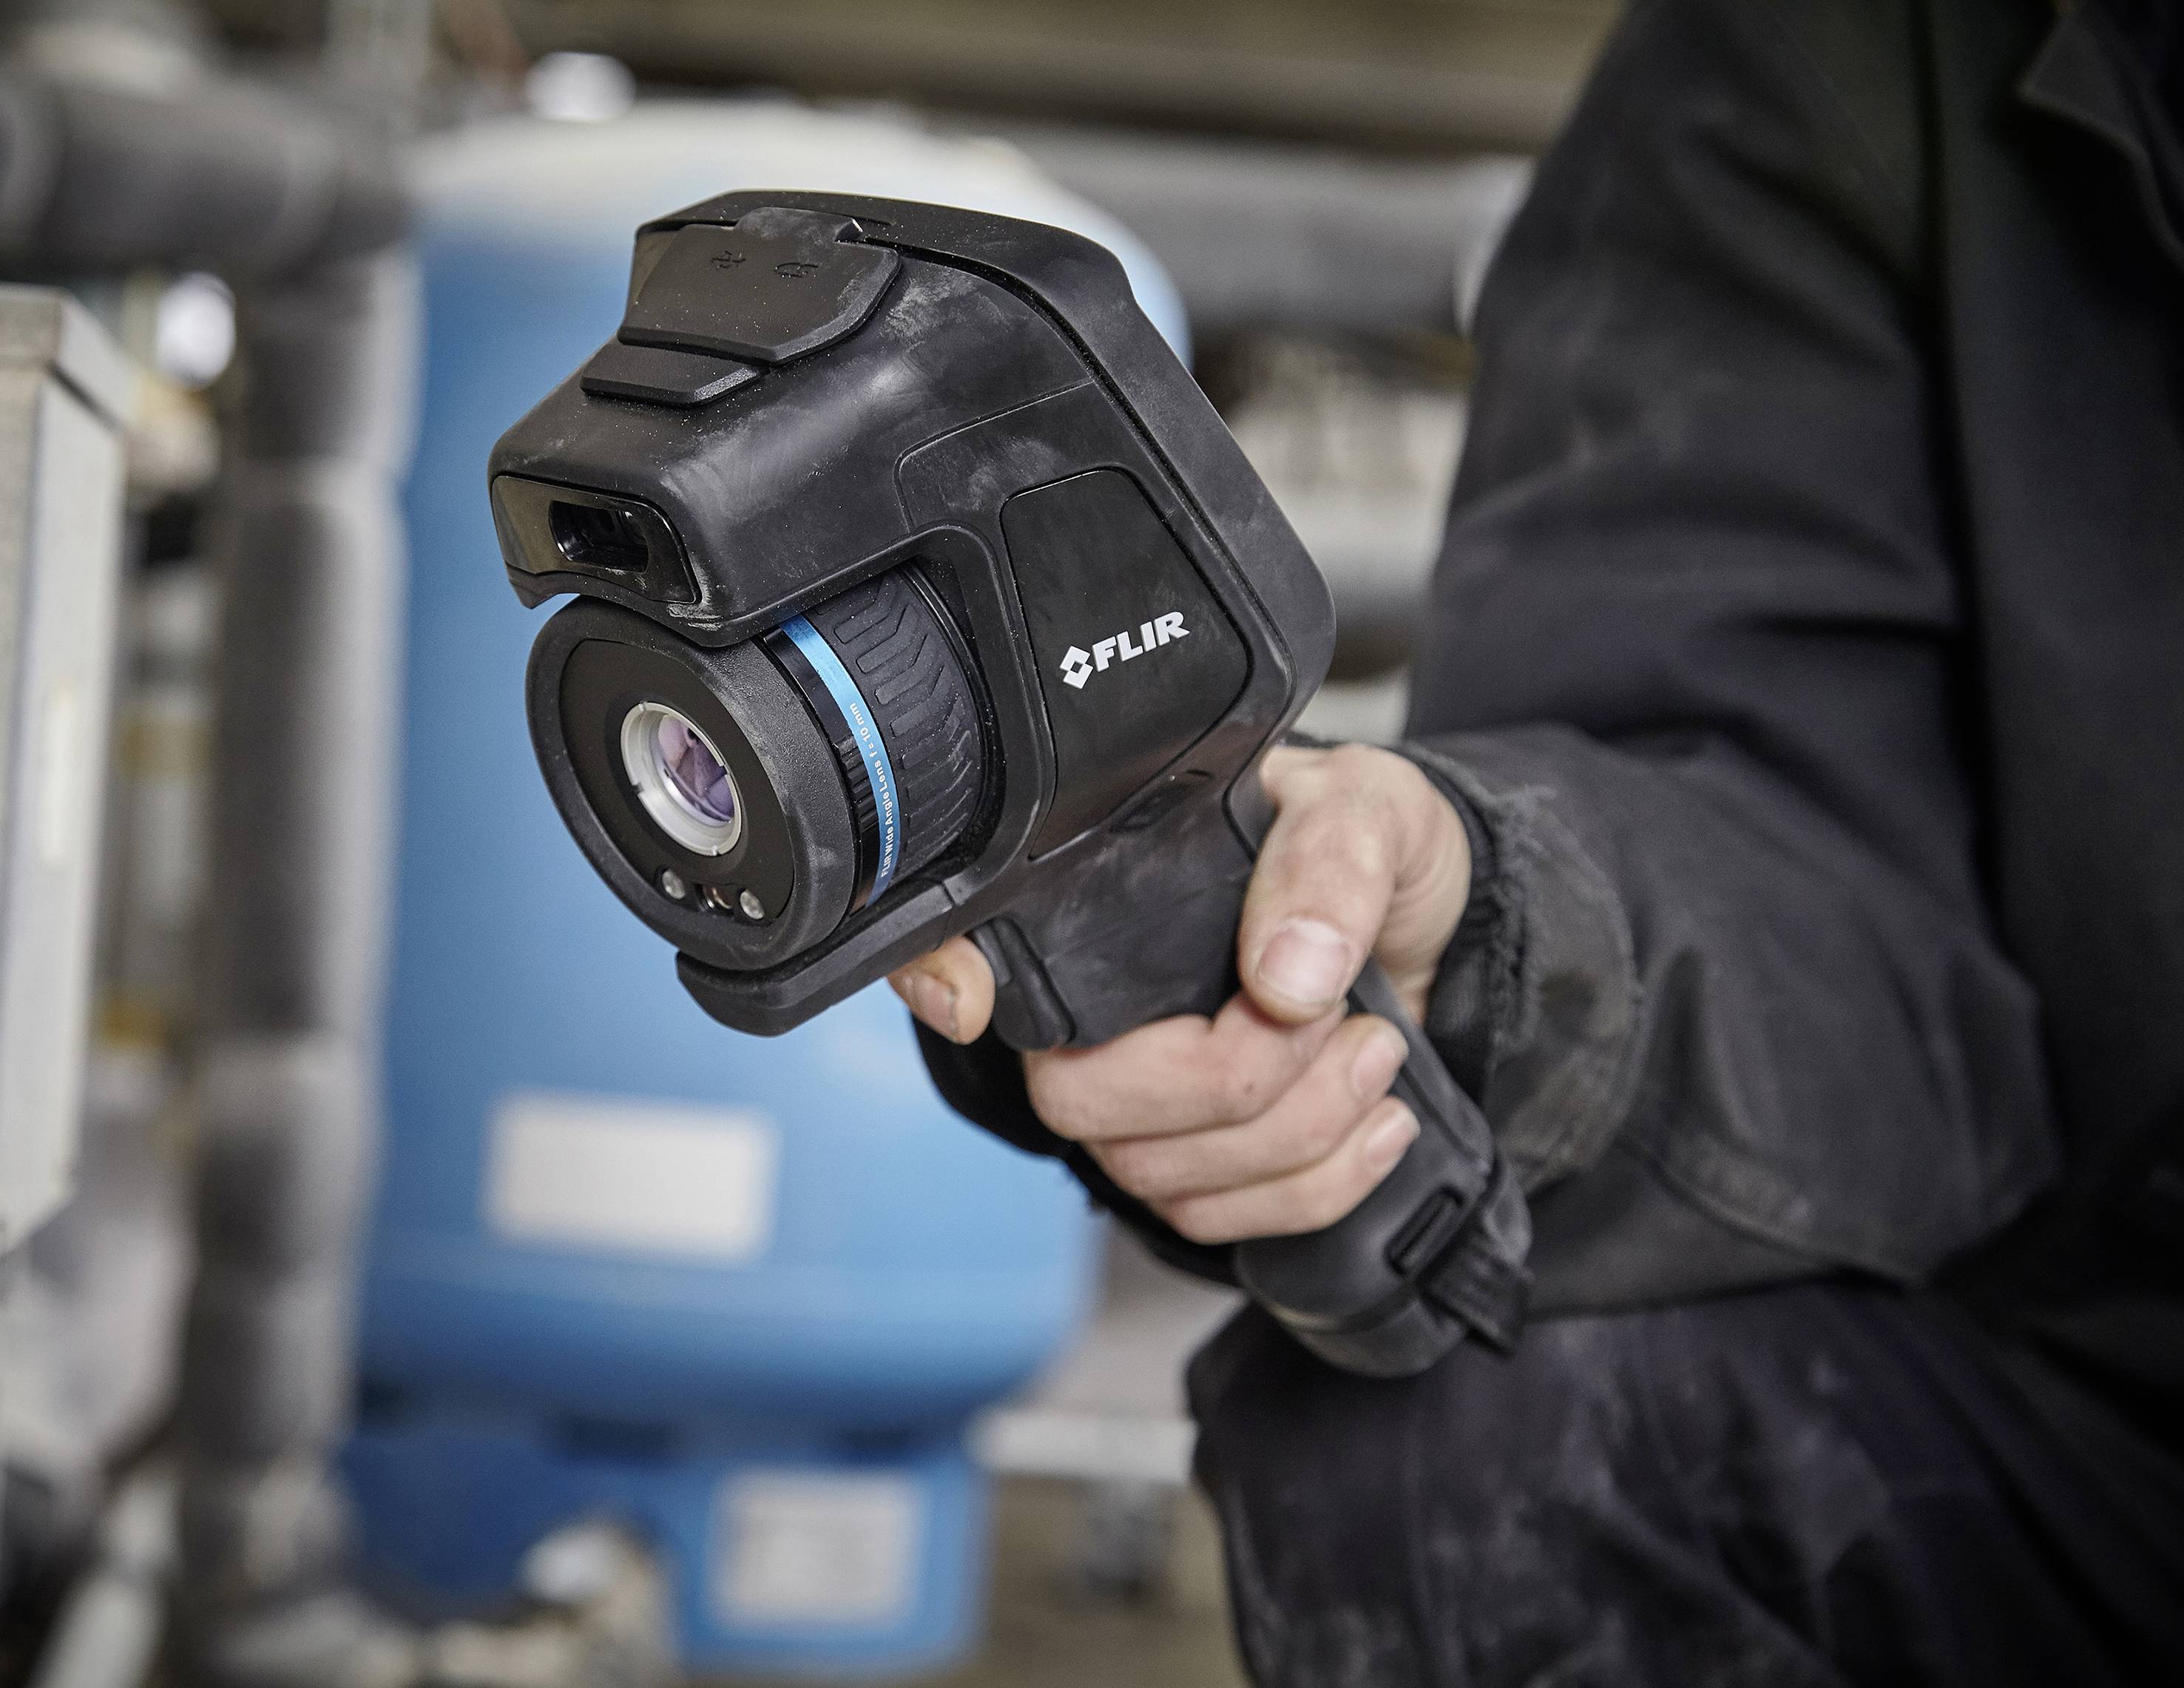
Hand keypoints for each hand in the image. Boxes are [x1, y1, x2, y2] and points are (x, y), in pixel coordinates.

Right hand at [889, 743, 1473, 1243]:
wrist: (1431, 925)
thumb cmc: (1373, 850)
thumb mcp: (1371, 808)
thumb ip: (1329, 864)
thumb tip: (1285, 976)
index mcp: (1104, 895)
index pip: (963, 941)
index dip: (936, 975)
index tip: (966, 999)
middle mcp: (1091, 1007)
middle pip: (1081, 1099)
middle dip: (1233, 1083)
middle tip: (1337, 1018)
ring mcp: (1132, 1100)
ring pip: (1156, 1175)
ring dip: (1299, 1135)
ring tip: (1376, 1051)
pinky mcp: (1191, 1167)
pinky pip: (1216, 1220)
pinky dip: (1318, 1187)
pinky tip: (1379, 1124)